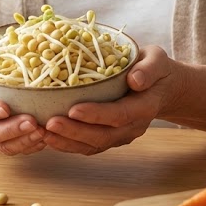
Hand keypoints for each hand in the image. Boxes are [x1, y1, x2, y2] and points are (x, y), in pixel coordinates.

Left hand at [44, 46, 176, 154]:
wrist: (162, 89)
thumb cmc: (155, 69)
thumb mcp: (157, 60)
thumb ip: (148, 68)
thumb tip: (135, 79)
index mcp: (145, 106)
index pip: (120, 114)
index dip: (97, 114)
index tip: (74, 109)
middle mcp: (133, 126)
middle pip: (103, 136)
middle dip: (74, 132)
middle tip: (49, 123)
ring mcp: (122, 135)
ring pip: (93, 145)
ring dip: (67, 142)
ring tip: (42, 133)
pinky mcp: (110, 137)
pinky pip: (89, 146)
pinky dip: (68, 144)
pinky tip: (48, 137)